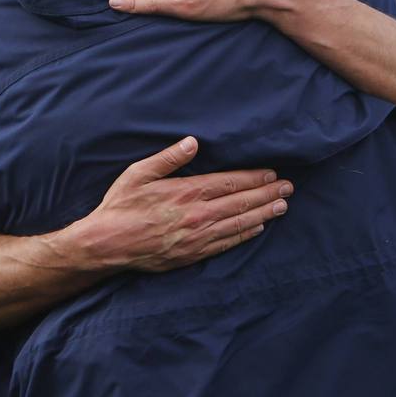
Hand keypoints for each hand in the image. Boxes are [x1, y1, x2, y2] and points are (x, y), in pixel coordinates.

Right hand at [71, 136, 292, 271]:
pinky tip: (258, 228)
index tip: (272, 173)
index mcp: (187, 193)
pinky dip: (245, 235)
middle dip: (267, 194)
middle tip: (289, 188)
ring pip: (239, 224)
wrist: (107, 245)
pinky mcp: (193, 254)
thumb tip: (193, 142)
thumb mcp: (138, 173)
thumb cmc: (120, 206)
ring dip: (264, 214)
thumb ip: (168, 157)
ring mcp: (197, 238)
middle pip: (241, 203)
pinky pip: (226, 243)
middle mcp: (197, 216)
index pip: (230, 183)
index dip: (254, 178)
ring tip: (282, 206)